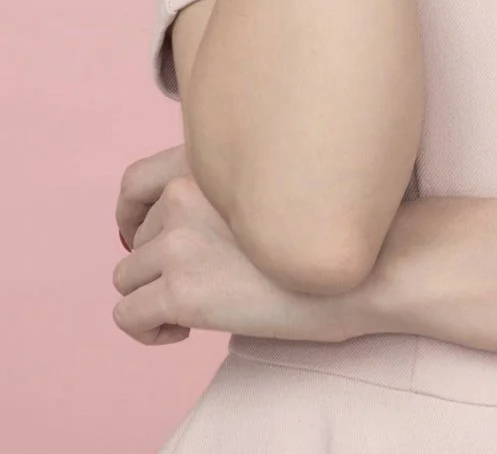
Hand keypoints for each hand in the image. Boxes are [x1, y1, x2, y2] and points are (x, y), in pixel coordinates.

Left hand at [111, 150, 373, 345]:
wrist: (369, 269)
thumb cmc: (337, 235)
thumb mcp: (273, 188)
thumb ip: (226, 195)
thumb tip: (187, 236)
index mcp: (207, 163)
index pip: (133, 183)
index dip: (132, 218)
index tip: (147, 244)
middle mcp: (186, 193)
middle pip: (137, 238)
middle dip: (161, 267)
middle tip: (208, 287)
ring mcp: (179, 241)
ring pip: (126, 277)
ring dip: (155, 297)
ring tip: (198, 312)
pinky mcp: (181, 289)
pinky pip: (127, 315)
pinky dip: (146, 330)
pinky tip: (183, 333)